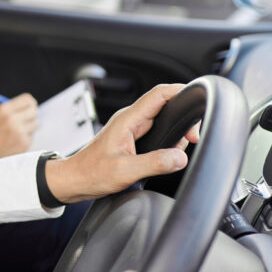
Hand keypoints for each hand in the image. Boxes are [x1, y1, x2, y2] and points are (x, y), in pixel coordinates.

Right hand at [0, 93, 38, 158]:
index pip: (27, 99)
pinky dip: (26, 138)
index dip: (30, 103)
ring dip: (29, 127)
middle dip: (31, 114)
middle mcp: (11, 119)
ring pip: (36, 123)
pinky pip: (32, 136)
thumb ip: (12, 109)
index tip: (28, 107)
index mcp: (3, 110)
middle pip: (34, 110)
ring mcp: (18, 132)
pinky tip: (14, 142)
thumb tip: (32, 105)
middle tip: (26, 118)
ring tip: (17, 131)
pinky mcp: (23, 144)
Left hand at [45, 83, 198, 202]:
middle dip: (183, 118)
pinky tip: (170, 154)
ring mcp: (131, 129)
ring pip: (162, 119)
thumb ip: (154, 163)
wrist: (74, 180)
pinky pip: (157, 132)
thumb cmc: (91, 173)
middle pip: (165, 105)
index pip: (159, 94)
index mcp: (127, 120)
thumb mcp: (125, 171)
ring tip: (180, 148)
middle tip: (192, 138)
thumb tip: (180, 157)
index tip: (198, 101)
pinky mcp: (132, 139)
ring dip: (176, 131)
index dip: (180, 91)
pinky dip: (169, 140)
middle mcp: (130, 120)